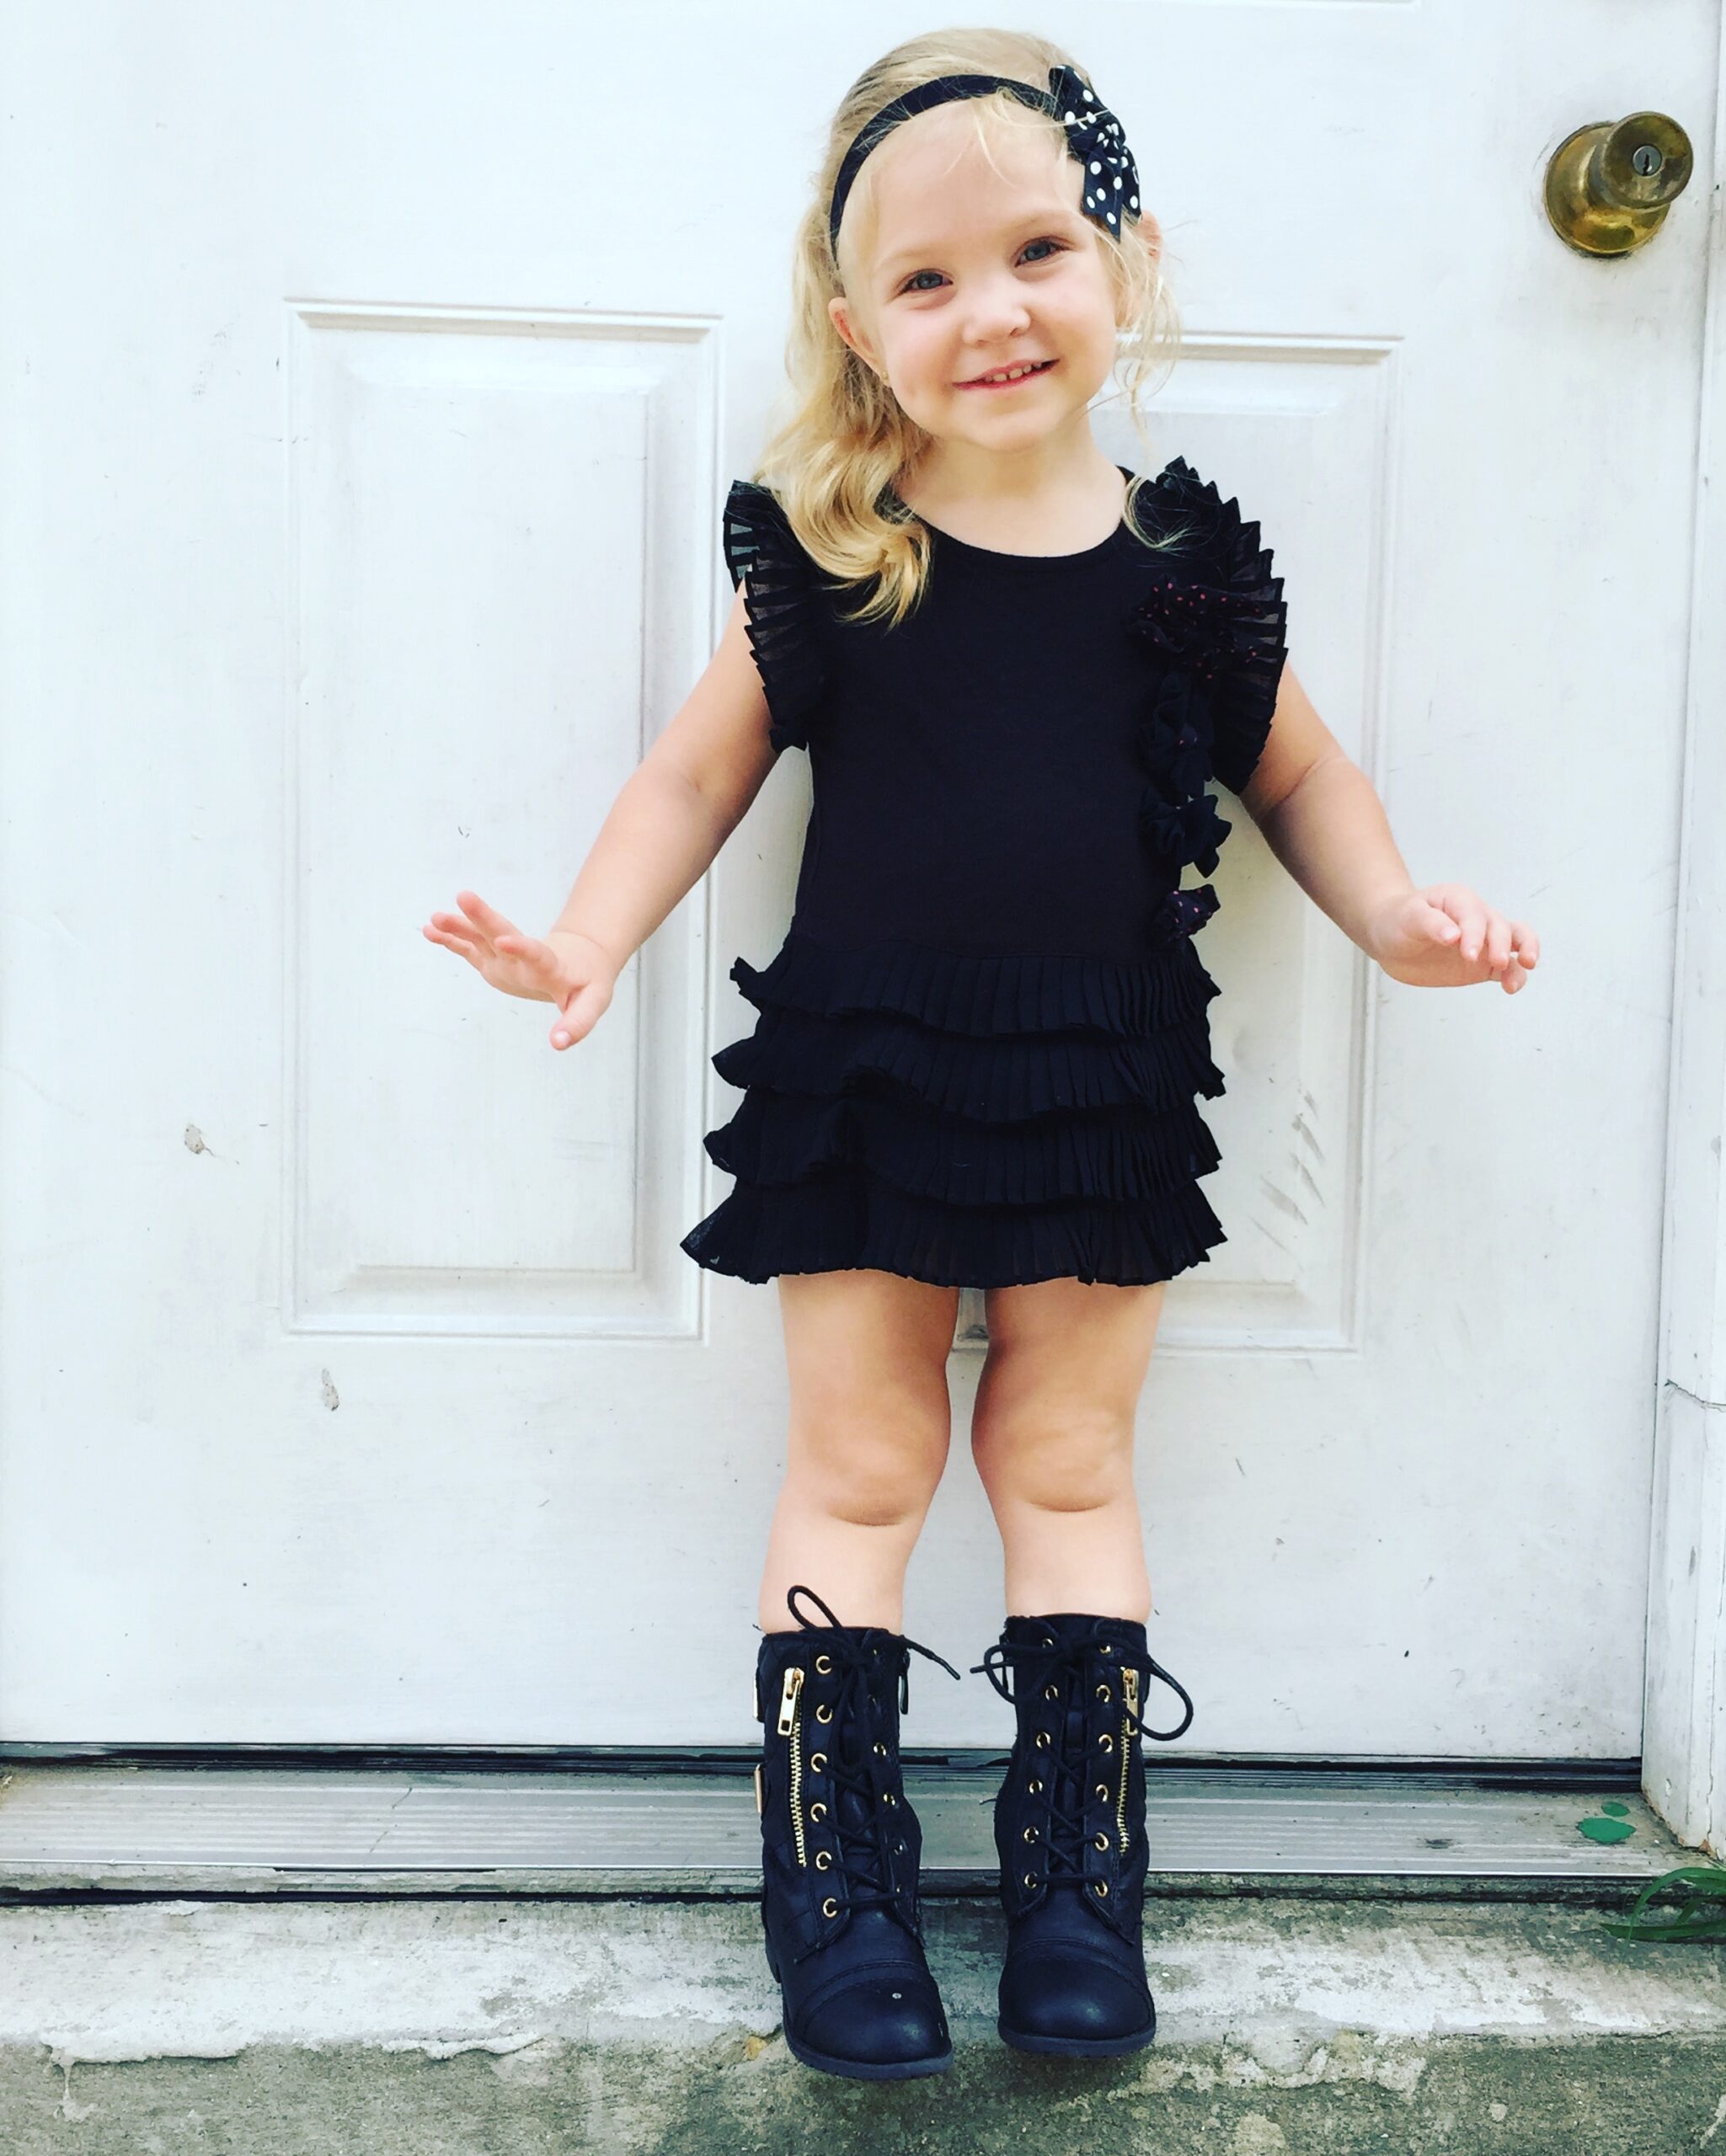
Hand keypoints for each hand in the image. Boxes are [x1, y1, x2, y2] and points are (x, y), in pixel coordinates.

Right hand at [421, 890, 617, 1048]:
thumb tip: (558, 1044)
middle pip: (503, 933)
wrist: (581, 959)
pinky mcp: (493, 959)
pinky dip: (452, 939)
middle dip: (484, 918)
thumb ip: (577, 1023)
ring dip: (460, 926)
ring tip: (435, 918)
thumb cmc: (587, 983)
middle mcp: (524, 957)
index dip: (522, 948)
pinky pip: (470, 946)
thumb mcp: (592, 1004)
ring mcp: (506, 956)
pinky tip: (430, 930)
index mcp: (550, 966)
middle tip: (465, 897)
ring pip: (482, 936)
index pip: (536, 955)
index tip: (505, 939)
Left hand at [1367, 883, 1538, 993]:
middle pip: (1501, 927)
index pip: (1475, 915)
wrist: (1390, 938)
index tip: (1469, 954)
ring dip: (1525, 952)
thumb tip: (1454, 935)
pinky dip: (1515, 976)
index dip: (1475, 934)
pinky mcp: (1483, 965)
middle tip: (1496, 963)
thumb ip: (1431, 924)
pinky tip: (1511, 987)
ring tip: (1524, 967)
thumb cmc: (1399, 920)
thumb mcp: (1408, 918)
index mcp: (1460, 900)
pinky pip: (1508, 968)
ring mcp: (1484, 941)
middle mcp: (1478, 918)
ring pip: (1517, 941)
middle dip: (1502, 945)